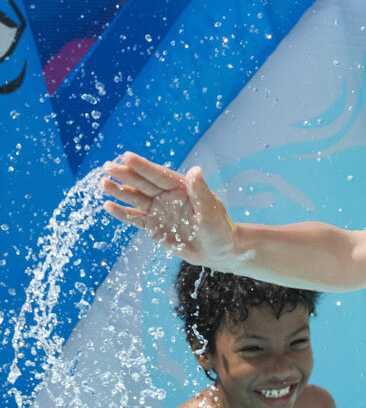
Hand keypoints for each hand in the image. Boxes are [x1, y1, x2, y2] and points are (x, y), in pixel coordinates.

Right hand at [101, 153, 237, 264]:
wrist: (218, 251)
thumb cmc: (220, 229)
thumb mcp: (211, 212)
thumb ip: (200, 192)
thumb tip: (195, 170)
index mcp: (182, 187)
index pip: (159, 175)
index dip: (143, 166)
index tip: (126, 156)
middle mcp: (167, 196)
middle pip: (143, 183)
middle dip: (125, 175)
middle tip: (107, 167)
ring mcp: (158, 210)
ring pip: (135, 198)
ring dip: (119, 191)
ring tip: (102, 183)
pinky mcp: (153, 226)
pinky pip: (135, 218)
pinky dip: (122, 213)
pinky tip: (108, 206)